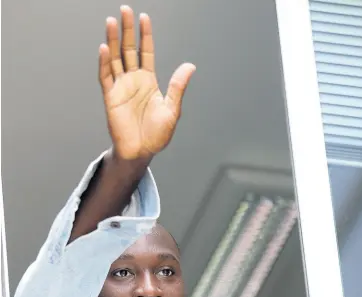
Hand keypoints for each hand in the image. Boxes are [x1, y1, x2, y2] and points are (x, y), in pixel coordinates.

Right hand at [99, 6, 195, 159]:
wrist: (141, 152)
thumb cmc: (157, 135)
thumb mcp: (172, 109)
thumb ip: (177, 86)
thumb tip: (190, 66)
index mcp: (149, 82)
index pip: (146, 52)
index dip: (145, 36)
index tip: (144, 18)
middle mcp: (134, 81)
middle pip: (129, 50)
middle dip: (127, 31)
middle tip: (125, 10)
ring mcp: (121, 88)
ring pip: (115, 59)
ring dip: (113, 41)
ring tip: (112, 22)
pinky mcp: (111, 97)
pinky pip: (106, 77)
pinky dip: (105, 63)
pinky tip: (105, 48)